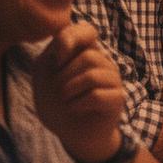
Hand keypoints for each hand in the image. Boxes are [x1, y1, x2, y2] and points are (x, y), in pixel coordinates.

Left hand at [29, 23, 124, 162]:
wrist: (70, 132)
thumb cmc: (57, 101)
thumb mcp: (44, 72)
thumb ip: (52, 51)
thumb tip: (64, 45)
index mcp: (85, 51)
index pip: (86, 30)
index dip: (71, 38)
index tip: (56, 59)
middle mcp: (104, 62)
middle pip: (88, 56)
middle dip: (64, 76)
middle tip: (58, 91)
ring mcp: (113, 80)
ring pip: (92, 76)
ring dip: (69, 91)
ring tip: (66, 101)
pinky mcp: (117, 99)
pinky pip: (96, 96)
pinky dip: (77, 104)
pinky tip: (74, 109)